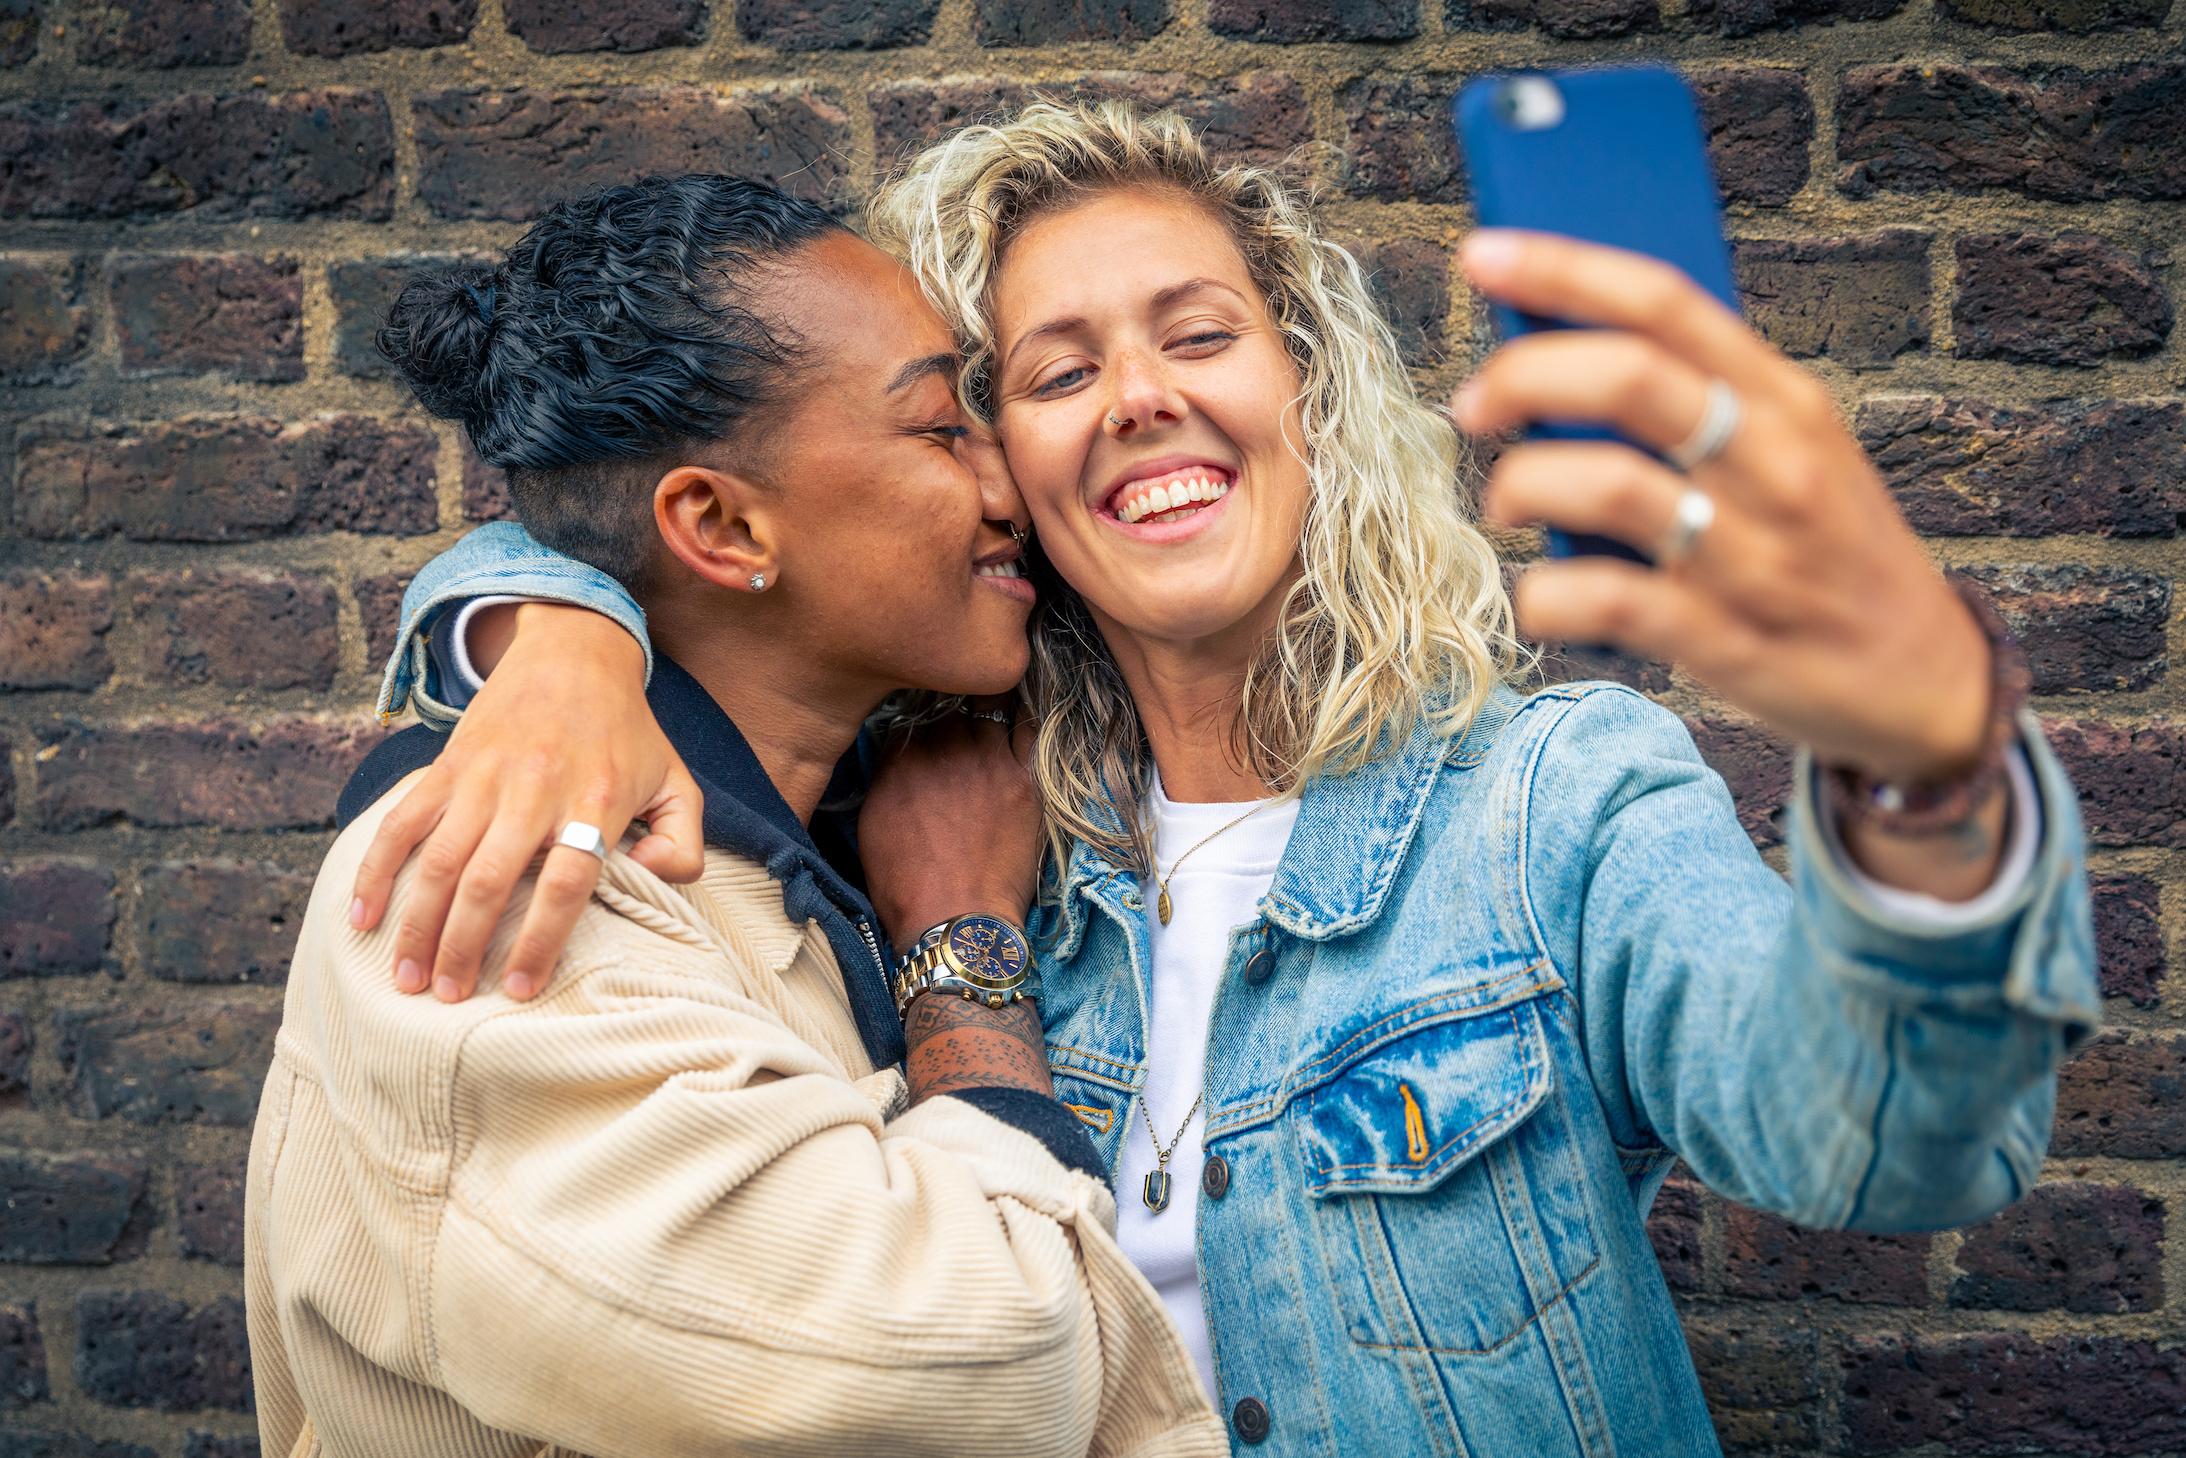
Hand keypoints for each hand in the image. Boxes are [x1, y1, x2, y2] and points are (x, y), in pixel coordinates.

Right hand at [348, 603, 703, 1001]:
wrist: (573, 653)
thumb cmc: (628, 733)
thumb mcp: (676, 781)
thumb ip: (682, 842)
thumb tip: (653, 881)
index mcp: (595, 800)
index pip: (566, 882)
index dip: (540, 939)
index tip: (519, 988)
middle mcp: (535, 790)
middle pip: (489, 881)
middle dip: (462, 948)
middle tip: (448, 998)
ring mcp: (484, 777)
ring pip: (439, 861)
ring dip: (417, 925)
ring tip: (407, 979)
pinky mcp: (448, 765)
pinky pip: (402, 823)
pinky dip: (376, 870)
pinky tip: (362, 917)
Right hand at [859, 704, 1043, 950]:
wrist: (956, 920)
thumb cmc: (906, 886)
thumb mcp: (871, 825)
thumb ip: (885, 776)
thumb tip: (897, 753)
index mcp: (900, 761)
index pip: (911, 715)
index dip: (921, 718)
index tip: (928, 723)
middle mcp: (943, 751)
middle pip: (950, 707)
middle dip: (953, 708)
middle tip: (961, 711)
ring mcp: (987, 761)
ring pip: (989, 706)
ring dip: (988, 702)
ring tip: (994, 698)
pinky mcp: (1024, 780)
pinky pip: (1030, 728)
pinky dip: (1025, 712)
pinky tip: (1025, 705)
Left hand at [1454, 230, 1992, 787]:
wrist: (1922, 676)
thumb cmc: (1824, 545)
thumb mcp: (1792, 448)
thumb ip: (1696, 400)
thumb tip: (1555, 348)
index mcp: (1785, 400)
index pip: (1664, 303)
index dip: (1563, 268)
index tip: (1483, 255)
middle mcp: (1774, 466)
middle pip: (1629, 379)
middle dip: (1524, 377)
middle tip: (1474, 405)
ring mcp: (1752, 556)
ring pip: (1609, 487)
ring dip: (1523, 484)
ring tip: (1502, 501)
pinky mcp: (1725, 641)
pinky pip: (1609, 601)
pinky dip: (1549, 595)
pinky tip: (1539, 595)